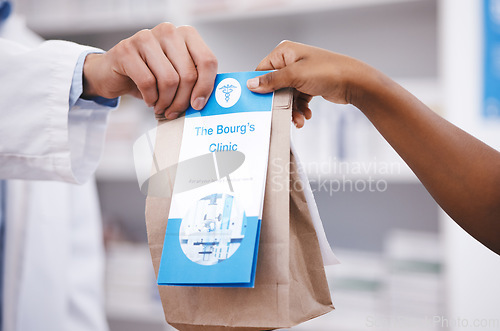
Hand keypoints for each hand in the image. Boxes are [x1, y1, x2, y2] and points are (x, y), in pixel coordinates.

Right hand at [82, 23, 217, 118]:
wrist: (113, 73)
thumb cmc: (150, 75)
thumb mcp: (177, 75)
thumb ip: (194, 82)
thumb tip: (206, 102)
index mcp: (186, 34)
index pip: (207, 60)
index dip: (206, 87)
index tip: (198, 104)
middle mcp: (168, 31)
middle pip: (188, 74)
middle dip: (183, 100)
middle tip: (175, 111)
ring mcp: (146, 38)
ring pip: (169, 80)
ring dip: (166, 101)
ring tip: (161, 106)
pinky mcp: (127, 49)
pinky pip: (148, 82)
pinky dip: (150, 98)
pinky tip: (149, 99)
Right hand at [247, 41, 374, 127]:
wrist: (355, 82)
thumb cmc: (328, 72)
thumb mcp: (295, 76)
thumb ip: (271, 81)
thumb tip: (251, 84)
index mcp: (284, 52)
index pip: (262, 70)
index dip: (260, 87)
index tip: (258, 103)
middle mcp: (291, 61)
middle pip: (274, 86)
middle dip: (279, 103)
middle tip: (282, 115)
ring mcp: (300, 74)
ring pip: (286, 96)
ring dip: (292, 110)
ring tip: (299, 120)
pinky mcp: (308, 85)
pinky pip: (297, 100)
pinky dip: (300, 109)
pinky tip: (306, 116)